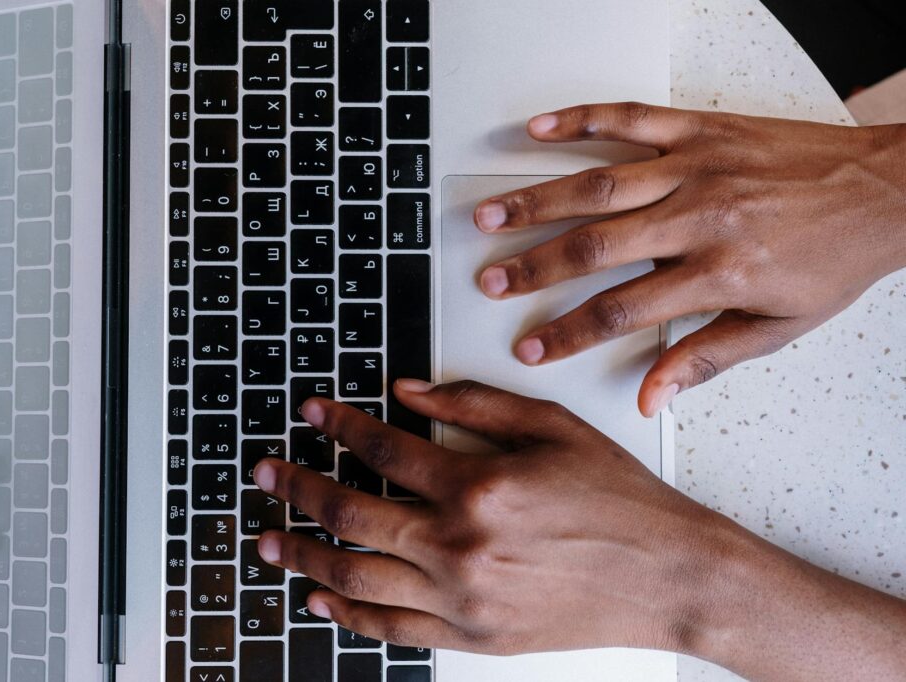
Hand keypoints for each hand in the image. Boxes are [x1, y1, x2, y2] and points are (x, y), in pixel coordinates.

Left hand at [255, 382, 905, 679]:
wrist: (667, 575)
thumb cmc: (619, 500)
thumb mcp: (552, 427)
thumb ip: (473, 404)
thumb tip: (408, 391)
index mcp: (480, 485)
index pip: (383, 449)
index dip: (338, 426)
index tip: (313, 414)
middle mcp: (461, 545)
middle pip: (351, 513)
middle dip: (298, 488)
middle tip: (267, 474)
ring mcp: (462, 598)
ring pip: (356, 576)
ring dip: (303, 555)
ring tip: (270, 539)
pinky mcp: (471, 636)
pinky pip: (390, 629)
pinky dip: (347, 613)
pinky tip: (321, 597)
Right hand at [472, 104, 905, 415]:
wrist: (889, 188)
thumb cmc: (835, 256)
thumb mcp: (778, 327)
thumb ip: (706, 359)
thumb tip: (653, 396)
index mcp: (718, 271)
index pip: (621, 310)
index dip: (566, 333)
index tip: (529, 346)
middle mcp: (699, 216)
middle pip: (594, 246)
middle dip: (531, 267)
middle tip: (487, 280)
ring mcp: (695, 167)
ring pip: (597, 185)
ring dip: (535, 200)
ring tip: (489, 214)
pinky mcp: (701, 129)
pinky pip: (630, 119)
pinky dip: (580, 121)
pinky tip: (540, 130)